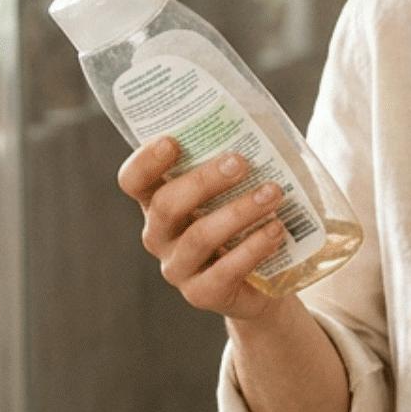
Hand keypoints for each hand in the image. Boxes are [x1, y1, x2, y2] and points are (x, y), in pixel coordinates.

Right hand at [116, 136, 287, 321]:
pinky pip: (224, 270)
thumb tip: (260, 117)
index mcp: (159, 202)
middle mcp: (160, 235)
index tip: (173, 140)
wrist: (266, 283)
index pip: (134, 181)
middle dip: (204, 181)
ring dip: (239, 211)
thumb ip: (235, 159)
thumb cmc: (247, 222)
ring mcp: (178, 267)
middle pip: (167, 205)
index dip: (146, 161)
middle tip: (240, 162)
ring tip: (273, 194)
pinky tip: (276, 230)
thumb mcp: (236, 189)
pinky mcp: (202, 294)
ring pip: (199, 236)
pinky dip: (253, 247)